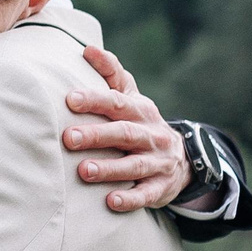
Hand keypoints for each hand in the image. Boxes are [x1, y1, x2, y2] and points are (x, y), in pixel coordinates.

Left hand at [66, 46, 190, 210]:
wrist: (182, 159)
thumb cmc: (141, 123)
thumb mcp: (132, 98)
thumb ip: (111, 73)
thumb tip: (87, 48)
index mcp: (139, 110)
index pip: (117, 102)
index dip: (95, 99)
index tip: (70, 99)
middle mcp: (150, 134)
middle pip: (124, 133)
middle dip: (97, 135)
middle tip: (69, 138)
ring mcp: (158, 162)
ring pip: (135, 164)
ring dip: (110, 168)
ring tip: (83, 171)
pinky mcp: (160, 187)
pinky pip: (147, 194)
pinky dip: (130, 199)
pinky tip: (111, 202)